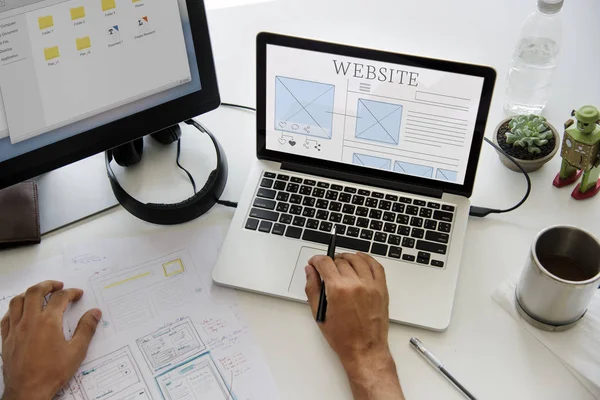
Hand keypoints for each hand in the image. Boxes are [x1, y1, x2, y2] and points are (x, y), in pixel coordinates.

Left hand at [1, 281, 101, 399]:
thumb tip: (95, 313)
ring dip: (29, 293)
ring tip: (39, 293)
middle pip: (35, 292)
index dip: (71, 293)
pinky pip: (6, 317)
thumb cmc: (52, 373)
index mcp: (48, 322)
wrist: (28, 392)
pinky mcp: (6, 339)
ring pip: (18, 301)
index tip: (77, 294)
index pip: (60, 298)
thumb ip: (86, 329)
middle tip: (58, 285)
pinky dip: (14, 309)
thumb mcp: (76, 351)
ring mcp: (15, 329)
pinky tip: (20, 312)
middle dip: (48, 284)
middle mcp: (29, 321)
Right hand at [305, 253, 403, 399]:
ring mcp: (370, 285)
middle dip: (330, 262)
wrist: (365, 349)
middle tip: (326, 268)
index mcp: (338, 289)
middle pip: (340, 260)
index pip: (325, 262)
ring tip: (341, 262)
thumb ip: (312, 288)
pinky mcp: (381, 288)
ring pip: (357, 259)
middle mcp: (355, 284)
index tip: (314, 262)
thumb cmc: (343, 337)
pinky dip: (367, 259)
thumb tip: (310, 271)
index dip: (316, 260)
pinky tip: (360, 260)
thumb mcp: (320, 313)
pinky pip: (376, 266)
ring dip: (347, 258)